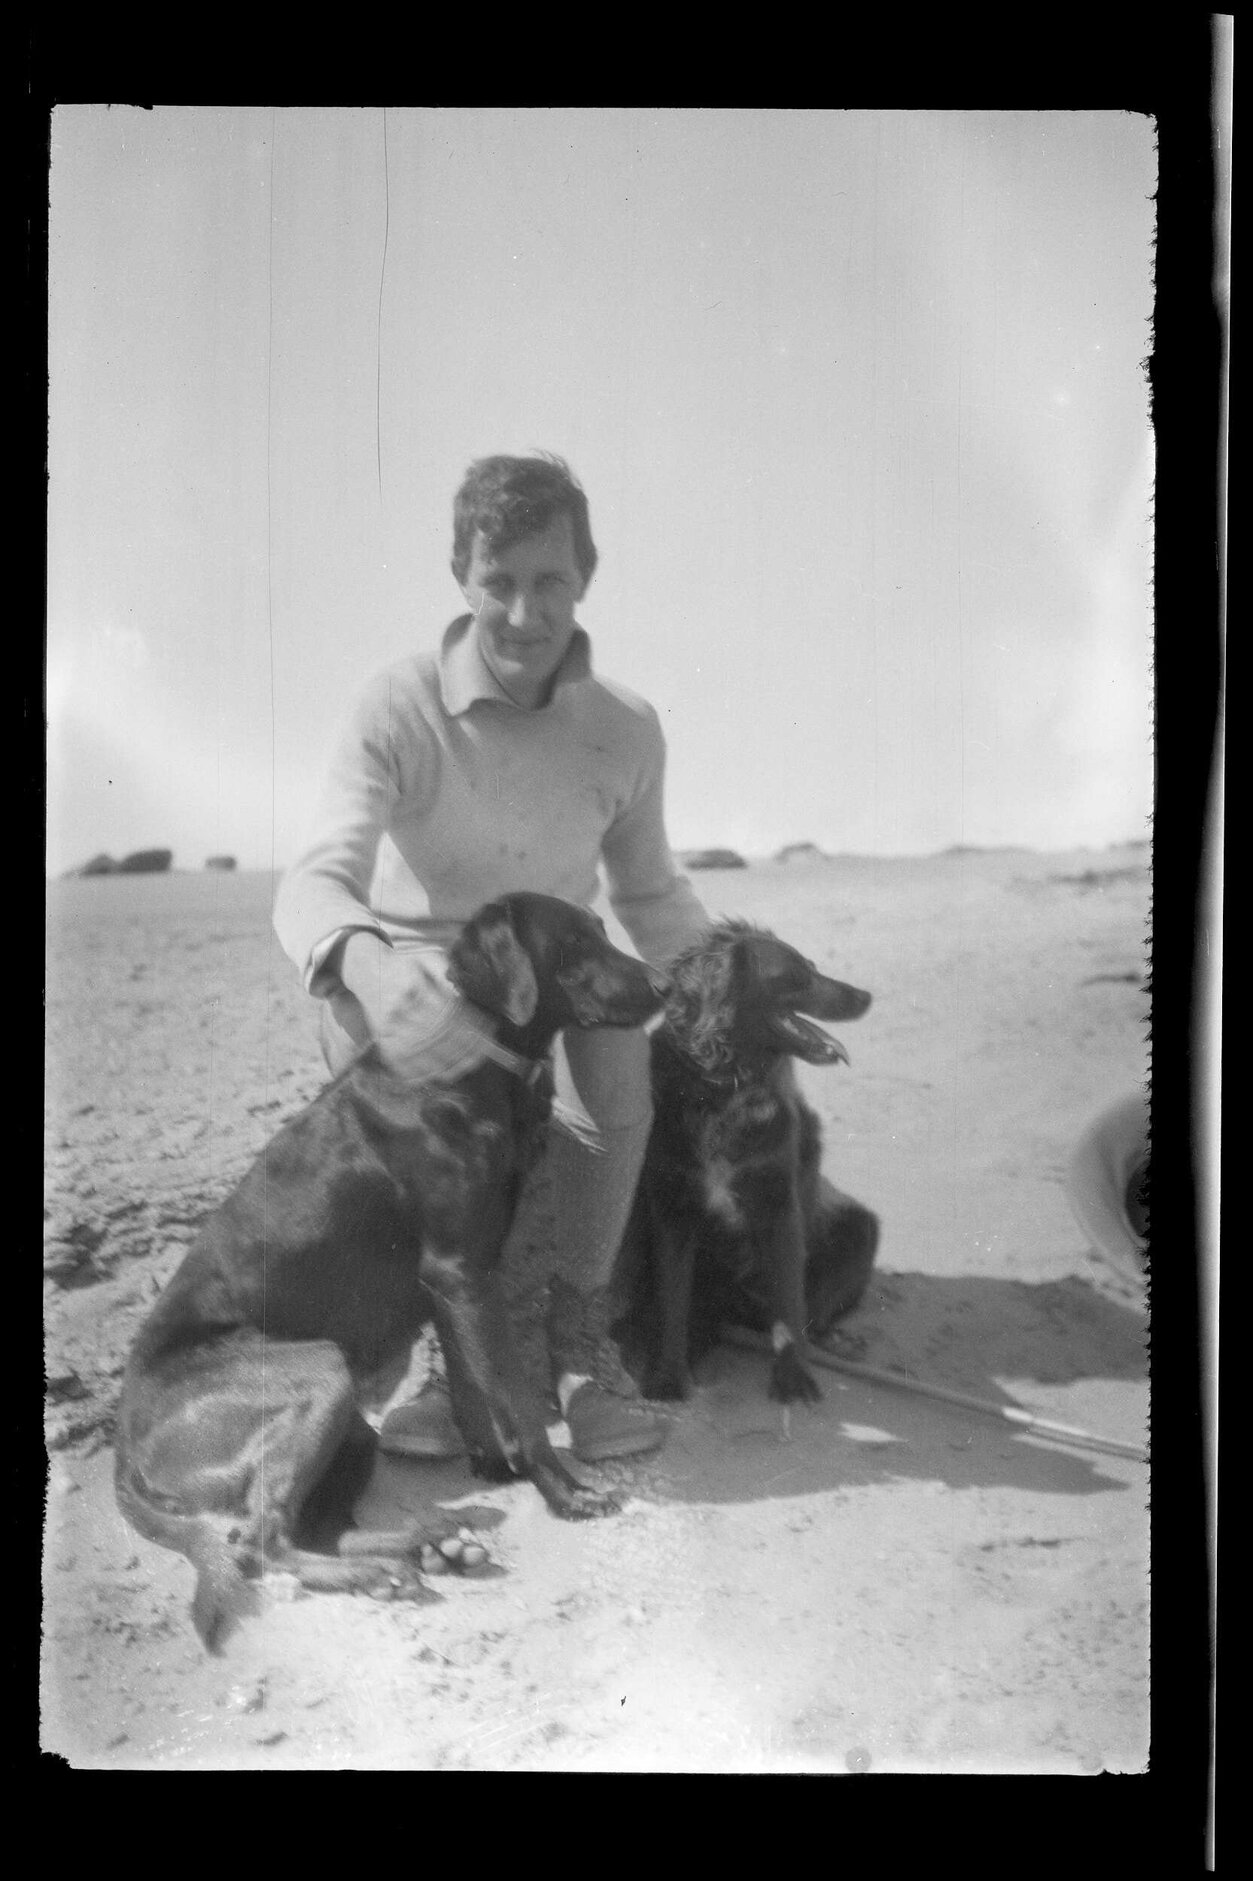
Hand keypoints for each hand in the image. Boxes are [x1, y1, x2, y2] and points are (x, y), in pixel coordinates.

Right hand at [335, 931, 494, 1079]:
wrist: (368, 969)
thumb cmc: (407, 966)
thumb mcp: (428, 959)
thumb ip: (448, 975)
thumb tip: (465, 1002)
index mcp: (413, 984)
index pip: (449, 1012)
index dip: (471, 1026)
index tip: (489, 1033)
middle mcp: (399, 1007)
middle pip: (438, 1035)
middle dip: (465, 1048)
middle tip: (484, 1054)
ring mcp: (387, 1026)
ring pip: (422, 1052)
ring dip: (448, 1063)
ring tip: (468, 1065)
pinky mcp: (380, 1038)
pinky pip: (401, 1062)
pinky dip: (421, 1071)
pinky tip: (440, 1073)